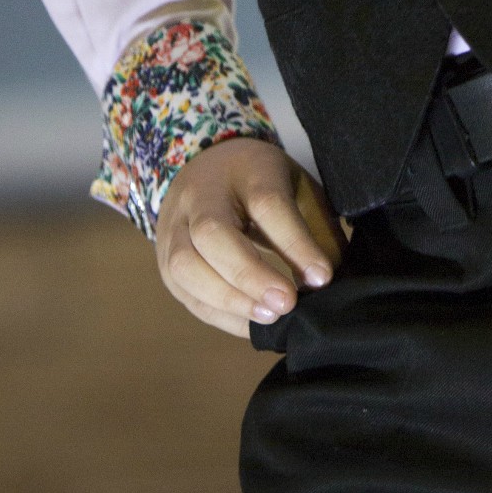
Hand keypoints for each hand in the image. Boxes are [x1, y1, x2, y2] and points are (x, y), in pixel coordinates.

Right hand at [154, 138, 344, 337]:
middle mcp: (201, 194)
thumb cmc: (261, 184)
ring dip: (229, 299)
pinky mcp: (165, 261)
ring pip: (186, 266)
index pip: (266, 204)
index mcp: (244, 168)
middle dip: (249, 274)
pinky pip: (186, 293)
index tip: (322, 276)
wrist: (206, 171)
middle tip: (287, 303)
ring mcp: (175, 227)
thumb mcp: (294, 187)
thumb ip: (314, 228)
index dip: (294, 243)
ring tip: (269, 317)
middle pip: (212, 232)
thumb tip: (326, 280)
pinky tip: (251, 323)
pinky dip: (220, 313)